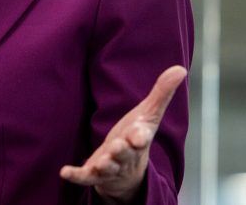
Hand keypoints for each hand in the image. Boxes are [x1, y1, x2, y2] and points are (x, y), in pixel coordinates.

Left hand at [59, 65, 186, 203]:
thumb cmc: (136, 136)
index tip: (139, 135)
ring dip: (104, 165)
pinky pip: (85, 176)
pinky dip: (76, 175)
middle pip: (125, 154)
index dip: (140, 136)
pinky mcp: (94, 174)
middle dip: (122, 151)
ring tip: (100, 163)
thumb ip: (162, 93)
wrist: (127, 173)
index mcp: (139, 139)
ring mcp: (110, 166)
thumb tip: (180, 69)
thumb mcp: (148, 115)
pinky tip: (65, 172)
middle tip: (118, 146)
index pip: (142, 137)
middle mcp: (126, 155)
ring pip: (108, 167)